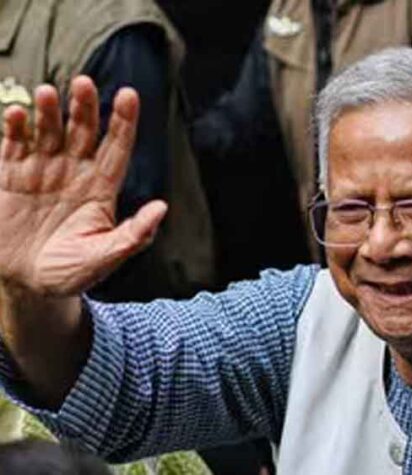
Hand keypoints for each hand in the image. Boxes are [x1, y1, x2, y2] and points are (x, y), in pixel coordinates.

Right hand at [0, 76, 166, 295]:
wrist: (26, 283)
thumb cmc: (70, 271)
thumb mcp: (104, 257)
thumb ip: (132, 235)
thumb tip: (161, 208)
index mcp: (101, 187)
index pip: (117, 148)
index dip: (123, 122)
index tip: (130, 96)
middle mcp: (74, 171)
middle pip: (83, 131)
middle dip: (85, 107)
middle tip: (84, 83)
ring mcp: (42, 170)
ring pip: (49, 131)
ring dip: (48, 112)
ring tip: (48, 94)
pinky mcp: (10, 175)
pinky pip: (14, 145)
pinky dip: (15, 128)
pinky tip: (19, 115)